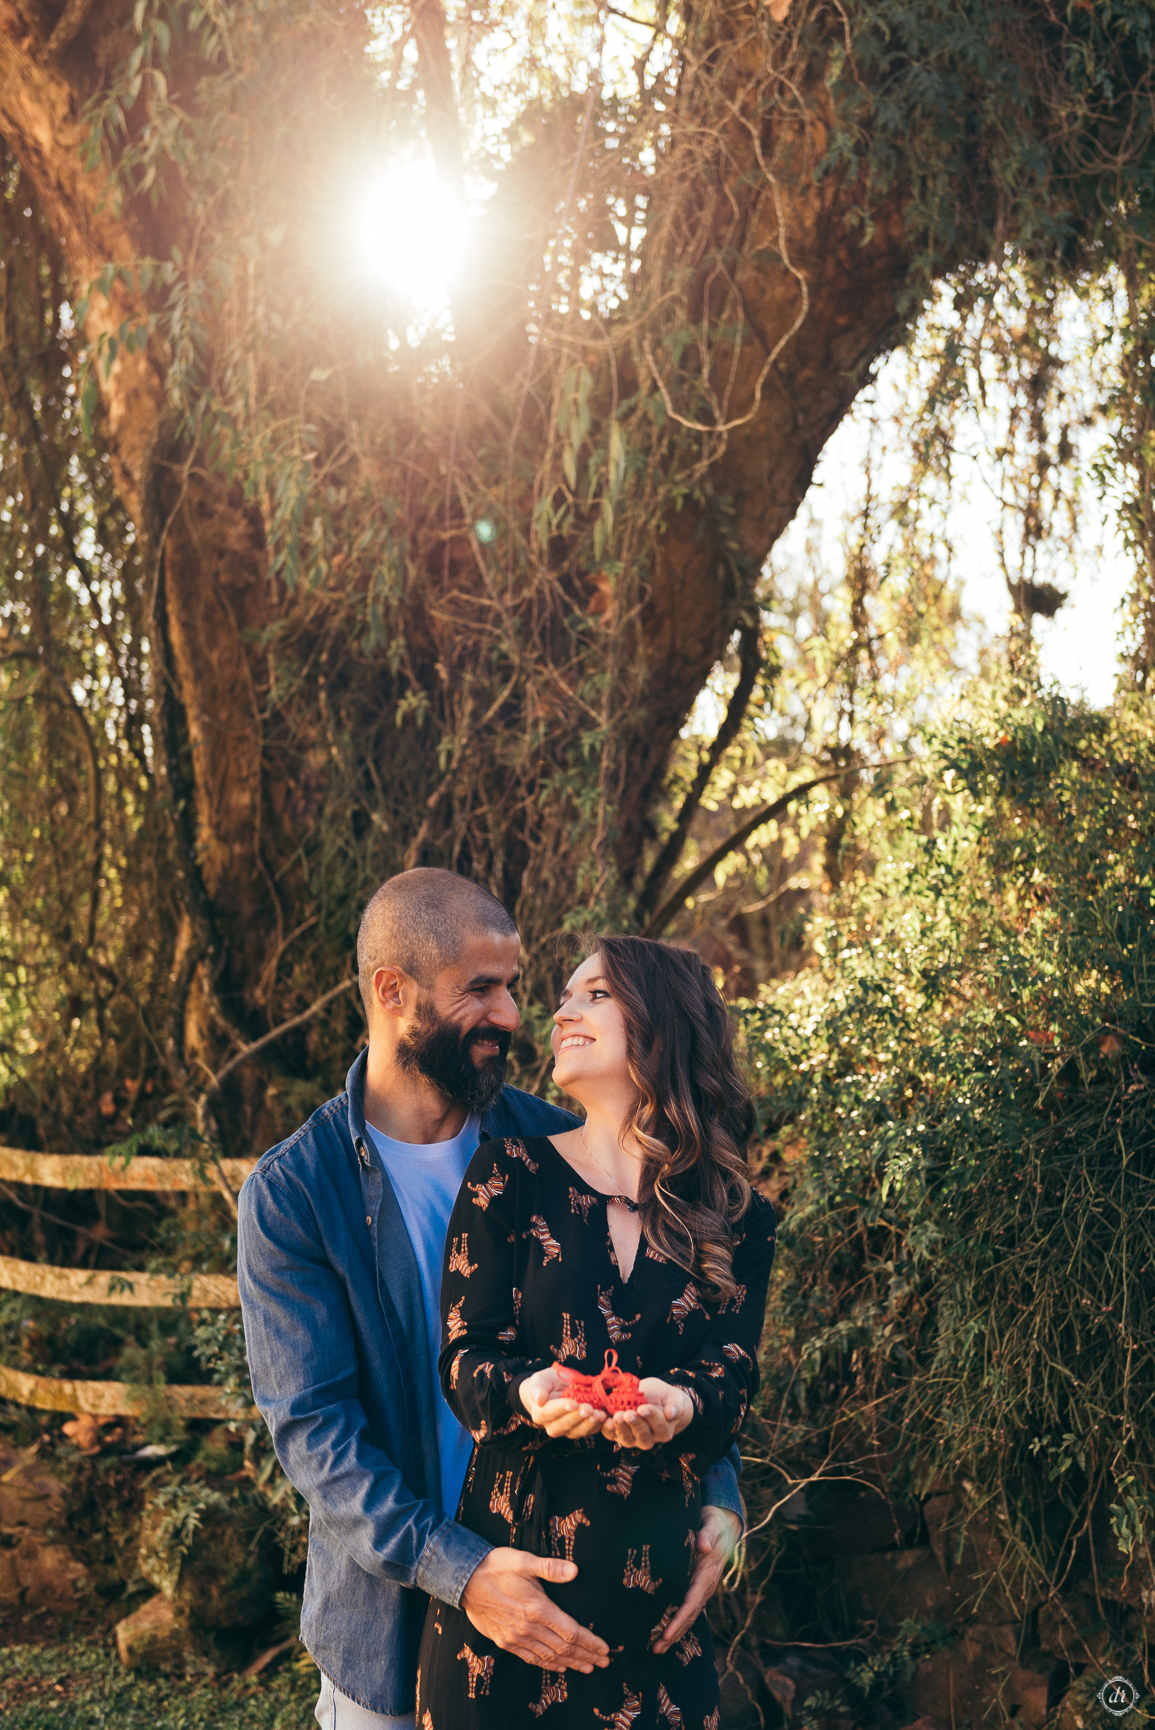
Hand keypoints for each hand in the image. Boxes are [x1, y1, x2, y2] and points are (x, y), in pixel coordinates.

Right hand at [460, 1549, 610, 1671]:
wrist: (464, 1580)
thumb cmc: (496, 1567)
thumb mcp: (524, 1560)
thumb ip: (550, 1567)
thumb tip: (575, 1571)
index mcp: (537, 1608)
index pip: (571, 1632)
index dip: (590, 1642)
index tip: (605, 1649)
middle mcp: (528, 1628)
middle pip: (564, 1648)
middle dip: (586, 1656)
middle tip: (604, 1663)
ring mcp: (516, 1637)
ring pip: (549, 1657)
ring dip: (570, 1663)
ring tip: (587, 1667)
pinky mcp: (505, 1641)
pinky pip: (531, 1658)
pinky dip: (548, 1665)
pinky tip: (558, 1667)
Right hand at [518, 1366, 606, 1439]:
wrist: (554, 1390)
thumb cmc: (546, 1383)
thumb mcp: (540, 1380)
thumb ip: (537, 1388)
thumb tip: (539, 1399)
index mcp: (540, 1413)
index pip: (548, 1413)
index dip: (561, 1409)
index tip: (572, 1403)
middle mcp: (552, 1426)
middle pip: (564, 1425)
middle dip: (578, 1417)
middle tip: (588, 1408)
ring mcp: (567, 1430)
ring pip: (577, 1431)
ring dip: (589, 1424)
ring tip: (598, 1414)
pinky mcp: (579, 1430)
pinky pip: (589, 1431)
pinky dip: (598, 1426)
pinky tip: (604, 1417)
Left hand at [600, 1377, 692, 1450]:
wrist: (651, 1399)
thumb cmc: (663, 1398)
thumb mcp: (673, 1398)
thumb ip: (676, 1406)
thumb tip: (673, 1413)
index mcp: (664, 1430)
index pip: (659, 1426)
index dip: (651, 1417)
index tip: (644, 1408)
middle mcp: (649, 1438)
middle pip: (643, 1436)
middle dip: (635, 1424)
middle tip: (629, 1414)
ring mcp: (633, 1438)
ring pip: (627, 1439)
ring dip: (621, 1428)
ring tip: (617, 1417)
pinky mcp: (618, 1434)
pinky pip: (612, 1435)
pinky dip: (608, 1430)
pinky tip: (606, 1421)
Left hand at [651, 1505, 741, 1652]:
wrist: (724, 1523)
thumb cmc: (714, 1522)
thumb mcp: (711, 1523)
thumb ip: (707, 1534)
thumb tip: (704, 1547)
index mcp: (707, 1573)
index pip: (692, 1601)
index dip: (680, 1619)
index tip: (667, 1634)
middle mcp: (706, 1586)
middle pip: (690, 1615)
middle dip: (674, 1633)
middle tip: (655, 1649)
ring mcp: (702, 1588)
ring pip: (689, 1615)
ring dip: (674, 1633)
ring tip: (657, 1648)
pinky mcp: (697, 1586)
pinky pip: (688, 1608)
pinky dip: (678, 1622)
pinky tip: (665, 1633)